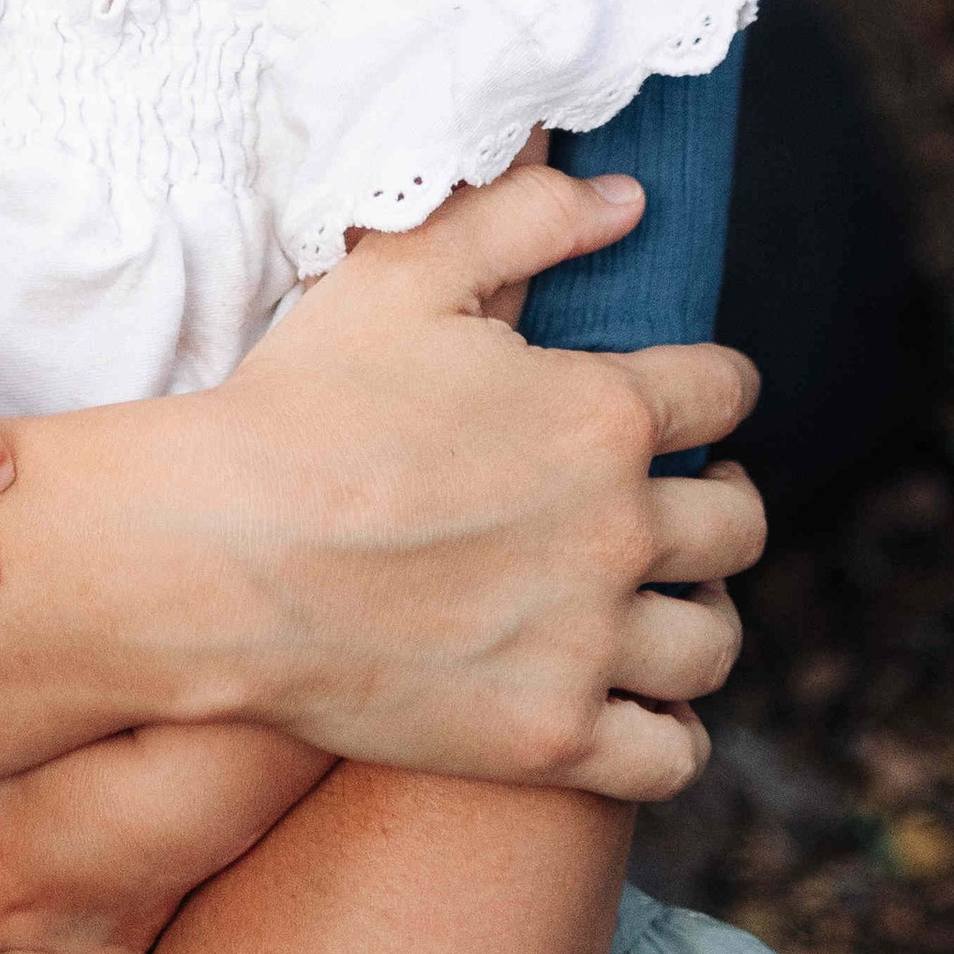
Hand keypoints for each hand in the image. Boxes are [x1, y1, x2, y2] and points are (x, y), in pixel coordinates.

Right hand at [199, 160, 764, 793]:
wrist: (214, 557)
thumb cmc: (299, 405)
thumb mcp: (402, 274)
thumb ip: (524, 216)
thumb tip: (628, 198)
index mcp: (600, 414)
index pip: (724, 392)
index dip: (714, 386)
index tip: (693, 398)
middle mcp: (618, 531)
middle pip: (740, 521)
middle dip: (723, 497)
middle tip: (680, 499)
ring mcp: (588, 645)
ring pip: (716, 639)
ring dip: (703, 611)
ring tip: (665, 600)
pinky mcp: (548, 738)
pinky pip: (671, 754)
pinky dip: (671, 731)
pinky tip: (636, 702)